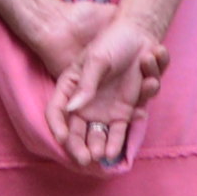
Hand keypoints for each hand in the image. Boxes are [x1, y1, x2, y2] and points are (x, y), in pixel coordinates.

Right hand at [54, 13, 172, 165]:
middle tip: (87, 157)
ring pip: (99, 136)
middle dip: (80, 147)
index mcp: (70, 87)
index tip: (63, 139)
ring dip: (102, 147)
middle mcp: (84, 103)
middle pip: (77, 132)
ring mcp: (104, 110)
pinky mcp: (125, 112)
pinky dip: (120, 140)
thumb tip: (72, 109)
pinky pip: (121, 131)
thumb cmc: (112, 43)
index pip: (56, 111)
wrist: (140, 38)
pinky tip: (121, 142)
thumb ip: (86, 85)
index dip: (57, 126)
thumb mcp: (96, 60)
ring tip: (105, 154)